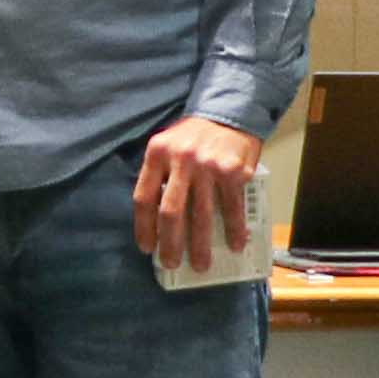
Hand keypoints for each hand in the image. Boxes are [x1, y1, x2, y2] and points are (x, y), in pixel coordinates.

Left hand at [134, 113, 263, 273]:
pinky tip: (235, 244)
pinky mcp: (233, 172)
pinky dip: (234, 230)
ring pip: (201, 216)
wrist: (229, 113)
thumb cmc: (195, 136)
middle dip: (170, 244)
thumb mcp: (168, 145)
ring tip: (200, 264)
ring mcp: (208, 167)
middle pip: (170, 212)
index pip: (144, 198)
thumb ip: (160, 174)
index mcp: (157, 154)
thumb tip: (157, 220)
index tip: (147, 248)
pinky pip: (232, 208)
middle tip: (171, 264)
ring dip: (201, 246)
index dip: (144, 227)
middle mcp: (180, 160)